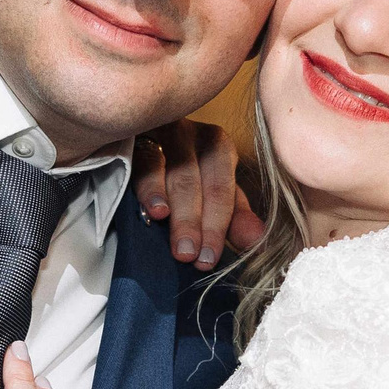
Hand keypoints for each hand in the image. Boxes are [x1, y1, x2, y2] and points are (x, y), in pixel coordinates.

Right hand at [132, 119, 261, 268]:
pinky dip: (150, 188)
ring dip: (175, 209)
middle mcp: (191, 134)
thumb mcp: (209, 194)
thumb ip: (234, 217)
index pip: (221, 188)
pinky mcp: (133, 132)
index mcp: (217, 146)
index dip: (217, 225)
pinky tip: (154, 211)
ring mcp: (160, 129)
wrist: (130, 143)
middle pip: (196, 180)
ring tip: (174, 238)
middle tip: (188, 256)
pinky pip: (143, 159)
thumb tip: (257, 240)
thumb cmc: (177, 175)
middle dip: (193, 221)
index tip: (207, 259)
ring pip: (172, 170)